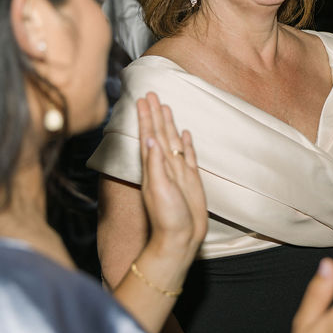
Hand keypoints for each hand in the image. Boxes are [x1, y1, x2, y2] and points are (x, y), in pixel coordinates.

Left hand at [137, 92, 206, 258]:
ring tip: (165, 107)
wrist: (180, 238)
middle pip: (160, 133)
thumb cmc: (167, 217)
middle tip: (151, 94)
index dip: (146, 117)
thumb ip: (156, 165)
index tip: (142, 99)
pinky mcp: (191, 179)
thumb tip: (150, 139)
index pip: (149, 136)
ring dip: (169, 124)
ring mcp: (178, 172)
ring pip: (173, 141)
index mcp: (154, 167)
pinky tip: (185, 133)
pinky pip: (188, 156)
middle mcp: (165, 166)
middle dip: (155, 114)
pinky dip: (186, 144)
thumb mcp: (159, 189)